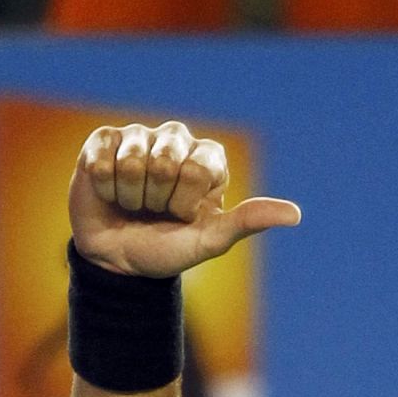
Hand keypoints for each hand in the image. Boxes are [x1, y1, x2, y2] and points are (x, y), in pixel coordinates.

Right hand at [69, 121, 300, 277]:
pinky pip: (101, 160)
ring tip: (135, 203)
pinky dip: (104, 188)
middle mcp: (178, 139)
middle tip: (156, 210)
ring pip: (132, 162)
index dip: (183, 202)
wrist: (119, 260)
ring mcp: (140, 136)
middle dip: (157, 199)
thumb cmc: (169, 248)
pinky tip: (110, 193)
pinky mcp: (103, 140)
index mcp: (209, 158)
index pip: (196, 171)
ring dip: (131, 196)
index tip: (183, 215)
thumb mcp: (210, 240)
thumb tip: (295, 215)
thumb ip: (249, 222)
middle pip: (165, 164)